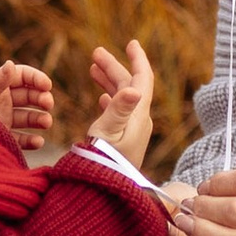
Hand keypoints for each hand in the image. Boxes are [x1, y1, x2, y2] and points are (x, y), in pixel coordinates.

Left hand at [0, 60, 55, 152]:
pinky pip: (21, 138)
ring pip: (28, 117)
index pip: (24, 76)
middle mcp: (4, 99)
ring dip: (40, 119)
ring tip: (46, 122)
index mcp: (0, 82)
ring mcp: (4, 117)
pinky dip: (31, 140)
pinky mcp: (2, 134)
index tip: (47, 85)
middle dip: (41, 99)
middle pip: (30, 96)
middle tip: (48, 104)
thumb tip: (10, 64)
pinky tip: (38, 141)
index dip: (37, 79)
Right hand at [86, 37, 155, 170]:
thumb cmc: (103, 162)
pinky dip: (109, 100)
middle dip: (114, 67)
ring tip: (92, 68)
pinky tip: (102, 98)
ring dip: (109, 81)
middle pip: (130, 85)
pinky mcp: (123, 141)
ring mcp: (132, 131)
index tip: (131, 43)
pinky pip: (118, 113)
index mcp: (138, 115)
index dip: (138, 59)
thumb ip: (119, 109)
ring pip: (122, 98)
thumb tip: (132, 89)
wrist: (105, 193)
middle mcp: (138, 121)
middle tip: (96, 53)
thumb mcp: (107, 133)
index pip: (143, 79)